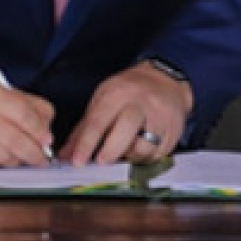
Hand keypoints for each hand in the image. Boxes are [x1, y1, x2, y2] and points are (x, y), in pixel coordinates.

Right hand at [0, 76, 55, 167]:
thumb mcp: (8, 92)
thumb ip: (33, 108)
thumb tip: (47, 136)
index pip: (22, 114)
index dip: (38, 130)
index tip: (48, 141)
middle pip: (12, 139)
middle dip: (32, 152)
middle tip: (41, 159)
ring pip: (0, 156)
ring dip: (16, 160)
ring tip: (22, 157)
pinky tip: (0, 157)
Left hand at [61, 62, 193, 165]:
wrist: (167, 79)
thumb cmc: (130, 91)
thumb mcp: (103, 99)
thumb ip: (83, 129)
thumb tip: (65, 155)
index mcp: (118, 93)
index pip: (99, 121)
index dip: (86, 144)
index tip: (77, 161)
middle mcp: (141, 103)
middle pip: (126, 130)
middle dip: (111, 151)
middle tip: (101, 161)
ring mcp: (161, 116)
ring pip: (144, 147)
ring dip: (130, 155)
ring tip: (126, 149)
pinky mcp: (174, 129)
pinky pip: (158, 154)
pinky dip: (146, 157)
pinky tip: (141, 149)